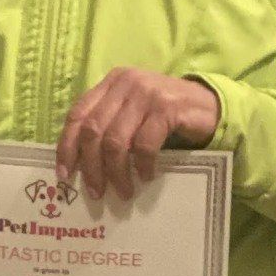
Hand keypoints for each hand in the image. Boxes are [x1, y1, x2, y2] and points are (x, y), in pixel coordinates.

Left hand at [56, 69, 219, 202]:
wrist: (210, 106)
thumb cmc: (165, 115)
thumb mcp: (131, 113)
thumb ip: (108, 125)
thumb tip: (79, 164)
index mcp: (110, 83)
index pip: (77, 115)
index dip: (67, 146)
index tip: (65, 174)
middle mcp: (125, 84)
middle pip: (93, 131)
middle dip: (91, 166)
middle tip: (96, 191)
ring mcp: (146, 93)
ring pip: (115, 141)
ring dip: (115, 172)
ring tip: (123, 191)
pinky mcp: (167, 107)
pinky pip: (144, 144)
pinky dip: (141, 165)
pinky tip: (145, 176)